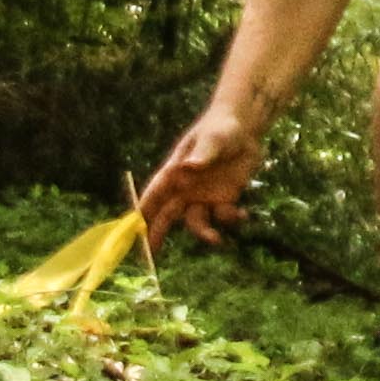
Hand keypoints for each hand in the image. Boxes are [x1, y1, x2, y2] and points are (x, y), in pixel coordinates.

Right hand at [138, 108, 263, 248]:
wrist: (245, 130)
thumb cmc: (221, 128)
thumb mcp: (213, 139)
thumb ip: (202, 154)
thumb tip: (190, 166)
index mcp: (175, 172)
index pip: (154, 194)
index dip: (143, 211)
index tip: (133, 229)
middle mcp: (186, 188)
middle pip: (167, 214)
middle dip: (157, 232)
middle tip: (151, 252)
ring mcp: (204, 196)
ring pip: (196, 222)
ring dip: (203, 233)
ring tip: (216, 239)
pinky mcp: (223, 199)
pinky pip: (222, 217)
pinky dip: (231, 219)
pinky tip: (243, 214)